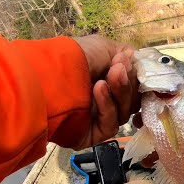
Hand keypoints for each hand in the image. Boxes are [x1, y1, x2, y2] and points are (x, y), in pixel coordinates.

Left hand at [73, 34, 140, 148]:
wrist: (45, 76)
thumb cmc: (73, 58)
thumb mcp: (104, 47)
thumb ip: (127, 55)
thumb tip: (136, 62)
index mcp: (108, 82)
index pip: (135, 87)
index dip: (137, 78)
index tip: (132, 64)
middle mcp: (106, 102)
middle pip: (133, 101)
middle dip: (127, 83)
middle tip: (118, 69)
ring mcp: (99, 120)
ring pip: (124, 112)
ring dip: (118, 93)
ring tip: (106, 79)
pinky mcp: (94, 136)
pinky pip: (110, 124)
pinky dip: (107, 106)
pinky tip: (98, 89)